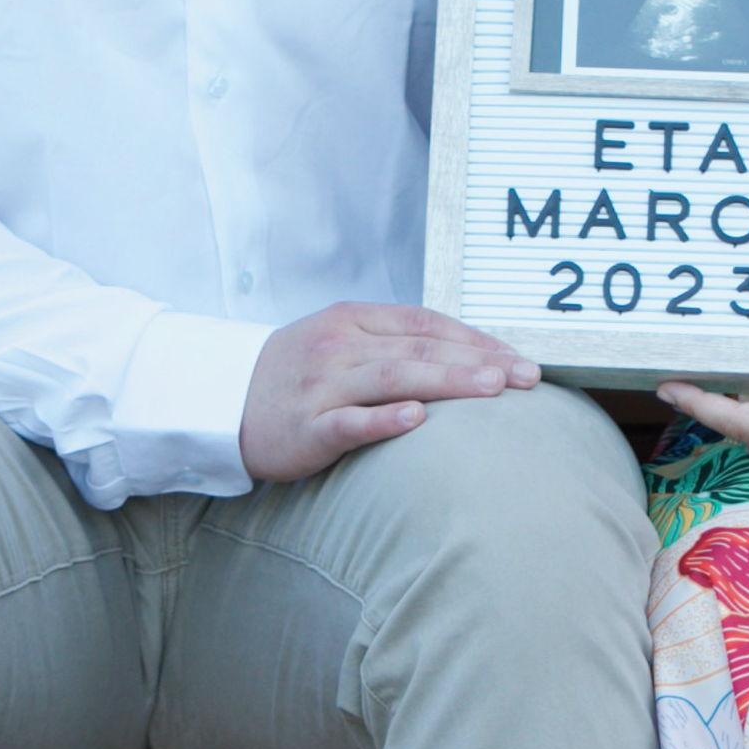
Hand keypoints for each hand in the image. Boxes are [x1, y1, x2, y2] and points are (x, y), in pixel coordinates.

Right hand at [239, 301, 543, 483]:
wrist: (222, 401)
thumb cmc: (297, 375)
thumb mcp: (343, 343)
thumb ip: (395, 345)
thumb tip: (467, 356)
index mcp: (355, 321)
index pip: (427, 324)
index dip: (477, 340)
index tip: (520, 361)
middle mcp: (341, 346)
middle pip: (419, 349)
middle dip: (477, 362)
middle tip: (525, 378)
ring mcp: (322, 385)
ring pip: (392, 378)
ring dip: (446, 381)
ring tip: (492, 390)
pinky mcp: (306, 426)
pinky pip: (349, 421)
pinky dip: (384, 419)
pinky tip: (417, 419)